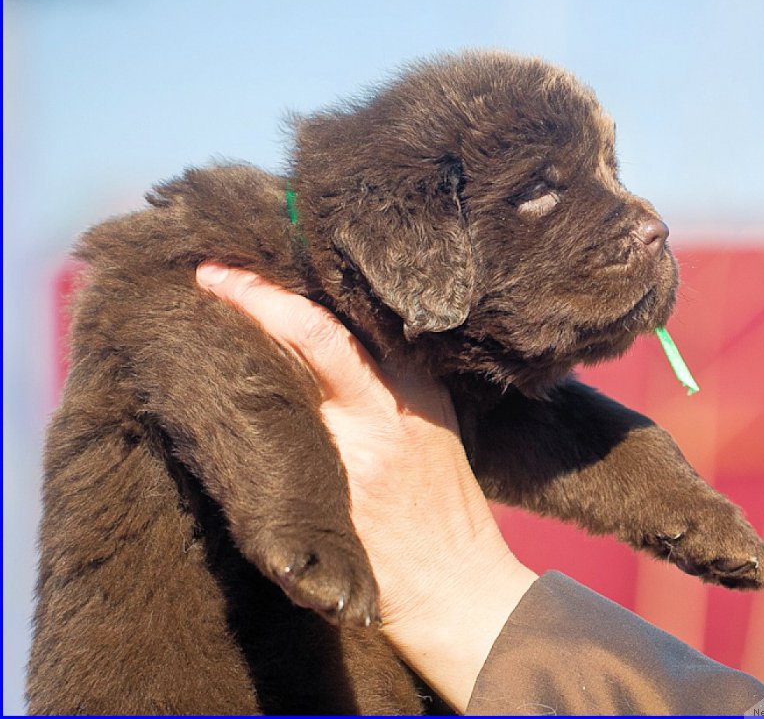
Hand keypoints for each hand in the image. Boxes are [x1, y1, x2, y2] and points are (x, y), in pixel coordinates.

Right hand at [196, 264, 536, 711]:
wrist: (460, 590)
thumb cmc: (388, 570)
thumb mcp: (324, 512)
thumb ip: (297, 442)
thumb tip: (251, 385)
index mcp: (371, 429)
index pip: (313, 336)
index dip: (259, 300)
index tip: (211, 277)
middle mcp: (405, 397)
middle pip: (340, 315)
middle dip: (282, 283)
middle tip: (231, 264)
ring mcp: (427, 393)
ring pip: (362, 322)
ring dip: (311, 297)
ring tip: (262, 278)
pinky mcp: (434, 399)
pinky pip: (379, 343)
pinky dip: (340, 323)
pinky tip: (312, 314)